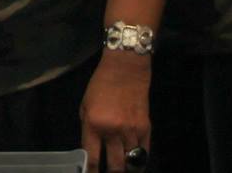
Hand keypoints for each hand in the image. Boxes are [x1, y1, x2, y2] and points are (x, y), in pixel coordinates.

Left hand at [81, 50, 151, 171]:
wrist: (125, 70)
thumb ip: (88, 131)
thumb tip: (92, 152)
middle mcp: (112, 131)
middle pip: (115, 166)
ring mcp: (131, 131)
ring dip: (126, 170)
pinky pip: (144, 153)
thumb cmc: (100, 86)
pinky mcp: (146, 128)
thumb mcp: (85, 107)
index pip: (92, 158)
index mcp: (93, 125)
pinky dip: (139, 162)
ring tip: (122, 170)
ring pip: (131, 162)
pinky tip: (135, 165)